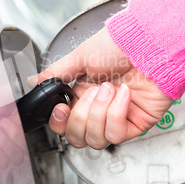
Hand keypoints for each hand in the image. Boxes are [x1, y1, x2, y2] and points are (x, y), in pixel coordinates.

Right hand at [30, 27, 173, 149]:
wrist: (150, 44)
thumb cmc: (119, 44)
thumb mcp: (81, 56)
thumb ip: (55, 73)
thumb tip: (34, 81)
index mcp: (82, 92)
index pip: (64, 123)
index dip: (59, 122)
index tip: (61, 108)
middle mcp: (98, 107)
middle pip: (77, 137)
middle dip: (81, 116)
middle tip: (90, 93)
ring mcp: (118, 117)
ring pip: (96, 139)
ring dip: (99, 112)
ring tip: (109, 90)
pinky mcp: (136, 123)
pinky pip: (117, 134)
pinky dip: (117, 113)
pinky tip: (123, 94)